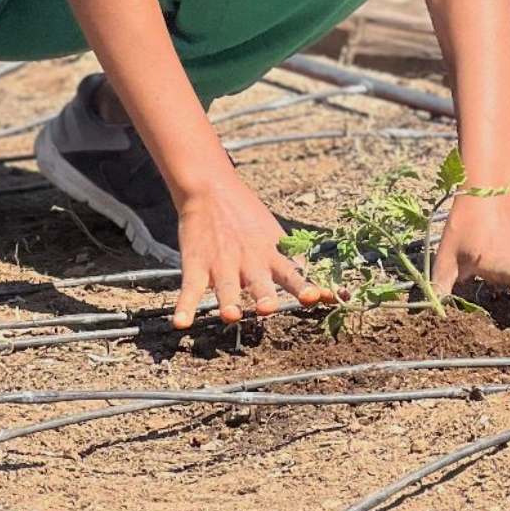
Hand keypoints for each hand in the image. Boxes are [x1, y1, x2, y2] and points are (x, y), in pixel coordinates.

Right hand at [172, 172, 325, 328]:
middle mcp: (248, 261)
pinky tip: (181, 322)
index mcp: (270, 253)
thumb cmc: (247, 217)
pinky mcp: (196, 265)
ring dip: (228, 301)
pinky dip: (185, 307)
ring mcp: (220, 263)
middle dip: (265, 296)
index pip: (292, 272)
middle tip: (268, 307)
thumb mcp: (275, 235)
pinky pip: (189, 290)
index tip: (317, 296)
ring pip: (226, 286)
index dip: (304, 285)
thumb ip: (294, 263)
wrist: (210, 188)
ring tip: (231, 315)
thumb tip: (328, 291)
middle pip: (259, 281)